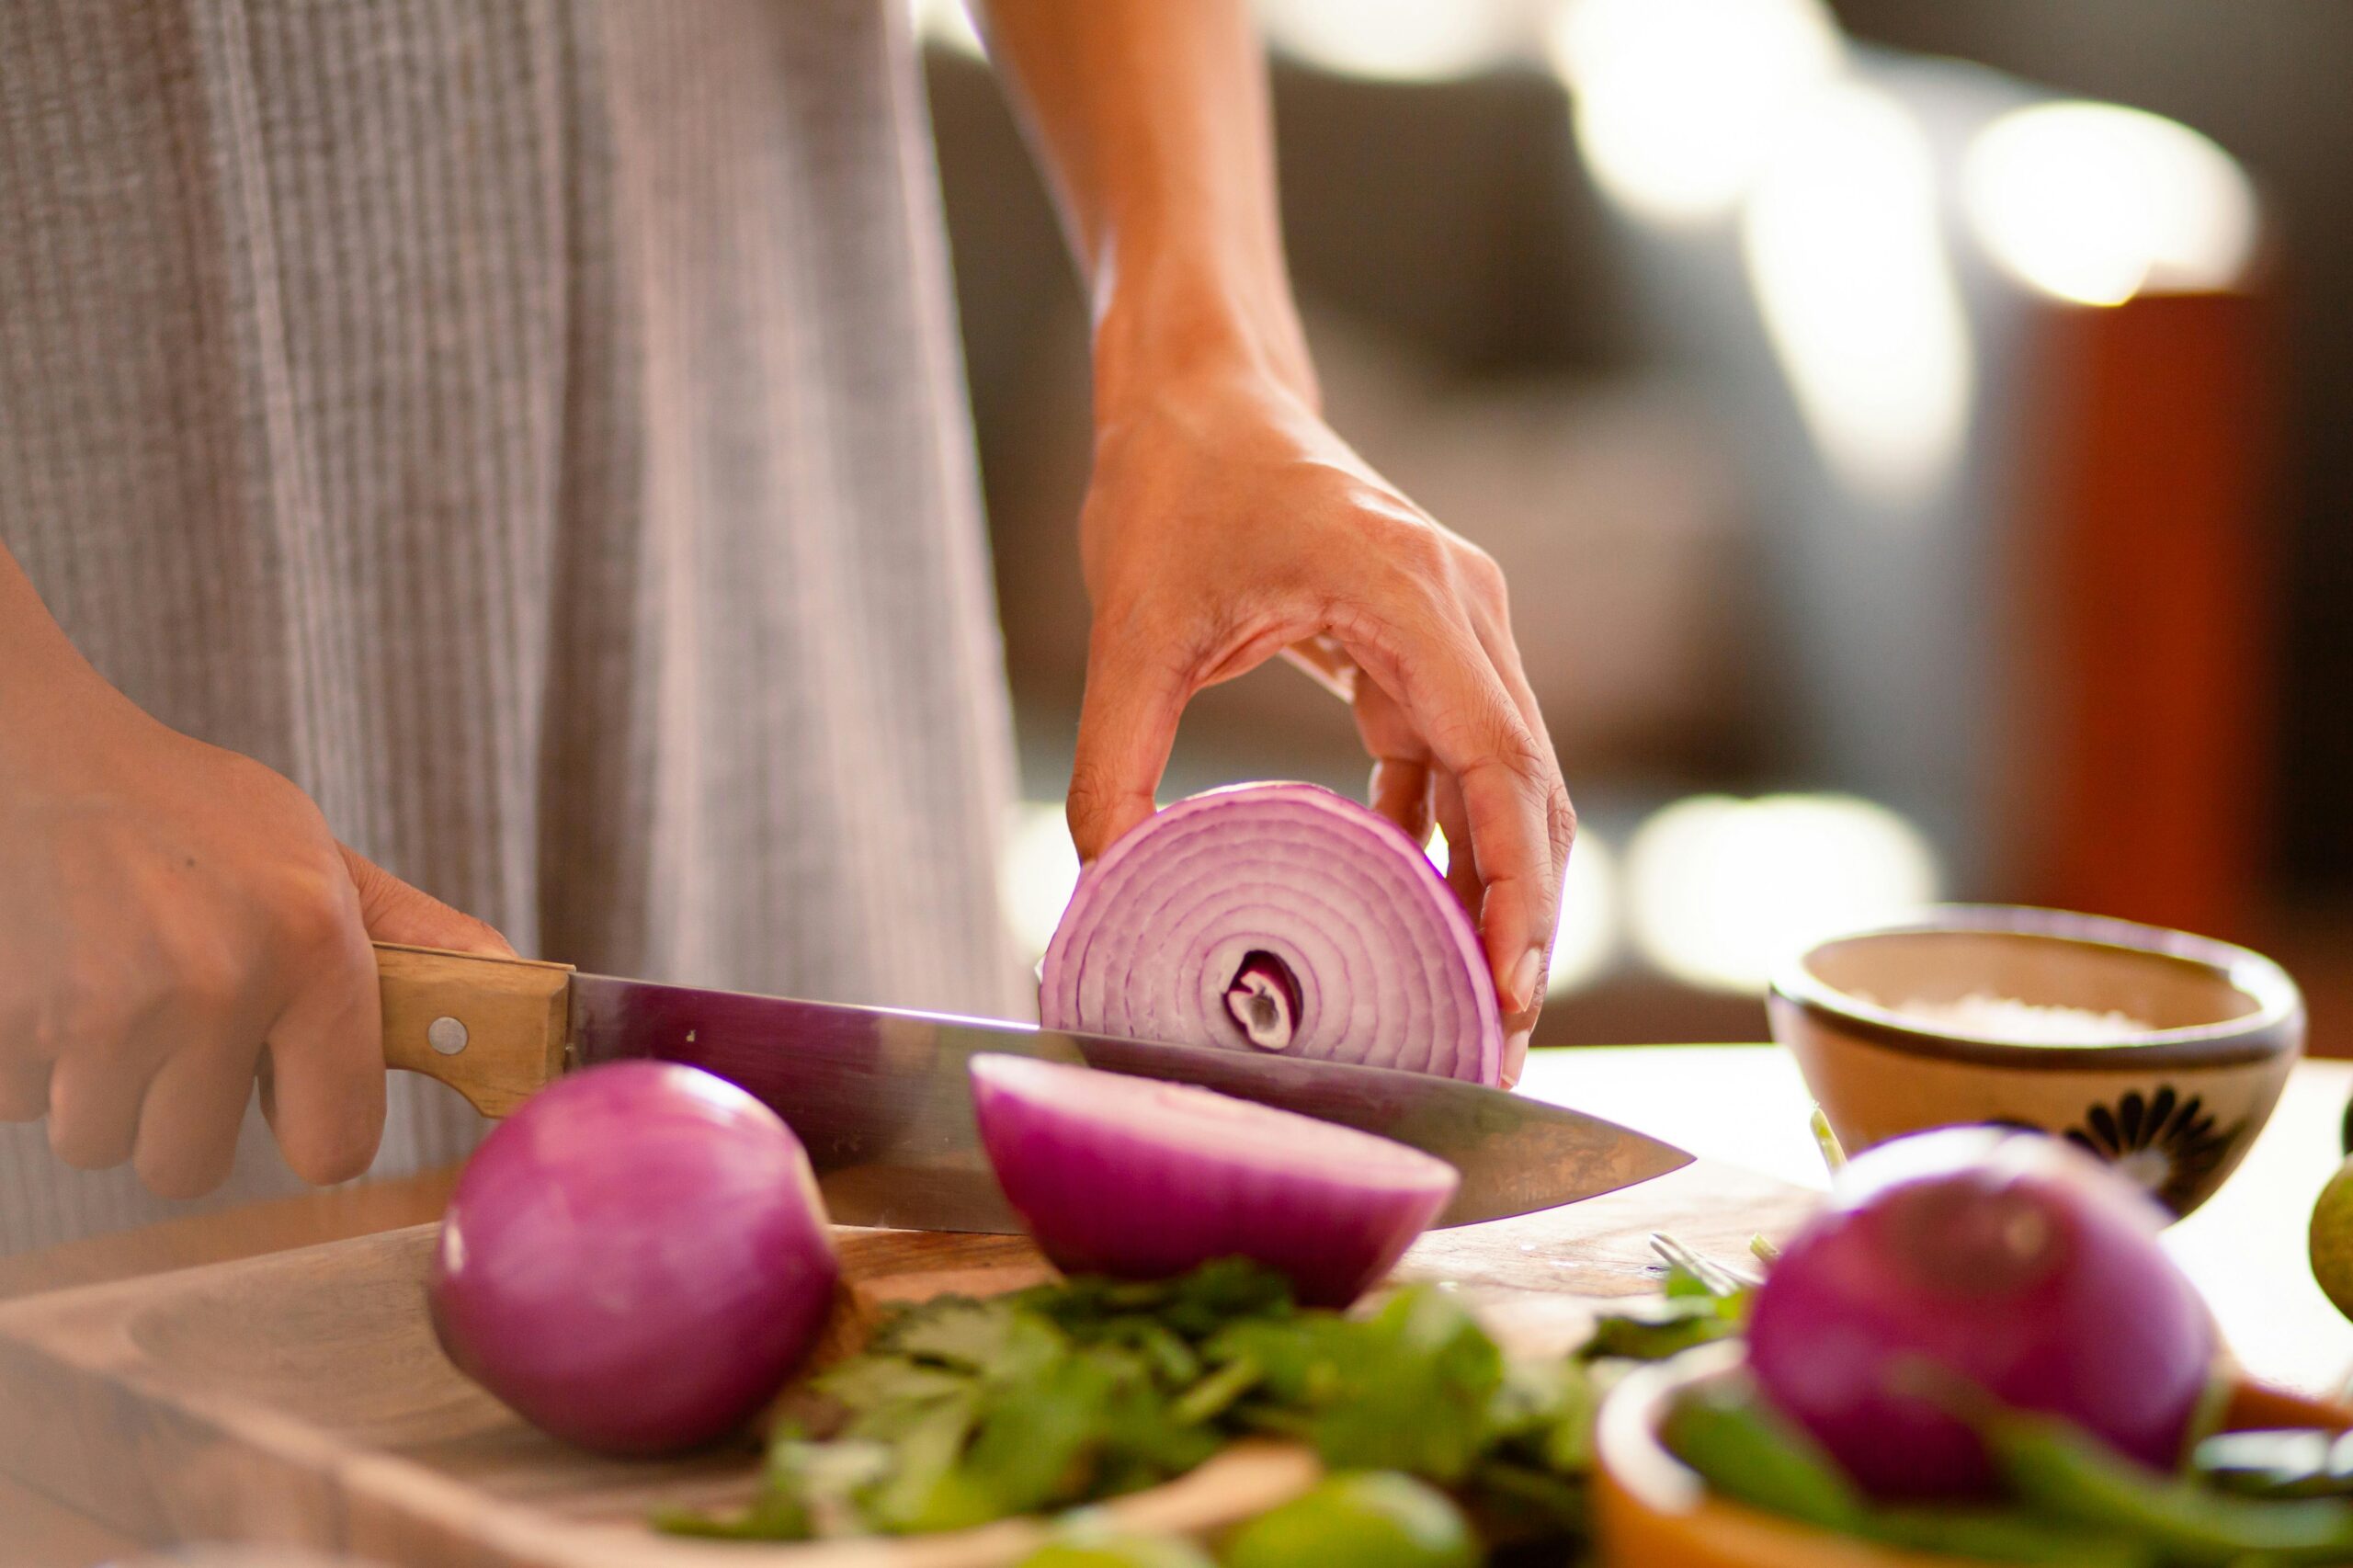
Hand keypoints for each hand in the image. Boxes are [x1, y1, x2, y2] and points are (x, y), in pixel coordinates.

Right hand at [0, 677, 510, 1198]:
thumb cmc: (192, 813)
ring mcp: (101, 1008)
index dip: (308, 1128)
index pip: (332, 1147)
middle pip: (188, 1167)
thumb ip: (412, 943)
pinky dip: (31, 1061)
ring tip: (114, 989)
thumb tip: (522, 987)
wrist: (38, 753)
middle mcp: (214, 986)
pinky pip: (23, 1106)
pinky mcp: (9, 1019)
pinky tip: (55, 978)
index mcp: (311, 951)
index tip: (288, 1097)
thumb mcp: (318, 860)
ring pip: (101, 1142)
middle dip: (177, 1114)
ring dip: (101, 1088)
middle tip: (177, 1027)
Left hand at [1064, 364, 1574, 1086]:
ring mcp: (1454, 626)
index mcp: (1413, 595)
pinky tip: (1408, 918)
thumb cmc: (1175, 484)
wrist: (1200, 389)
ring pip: (1505, 782)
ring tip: (1467, 1007)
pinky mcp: (1422, 645)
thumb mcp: (1132, 631)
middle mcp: (1462, 610)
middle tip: (1497, 1042)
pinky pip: (1454, 761)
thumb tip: (1101, 897)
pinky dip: (1442, 841)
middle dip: (1521, 920)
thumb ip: (1116, 767)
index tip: (1510, 989)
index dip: (1515, 886)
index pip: (1503, 763)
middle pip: (1529, 789)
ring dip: (1491, 890)